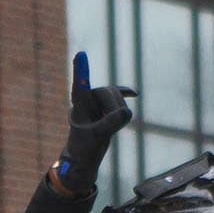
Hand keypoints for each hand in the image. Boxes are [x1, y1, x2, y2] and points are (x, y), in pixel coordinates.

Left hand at [53, 52, 133, 196]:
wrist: (84, 158)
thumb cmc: (84, 149)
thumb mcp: (97, 137)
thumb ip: (109, 124)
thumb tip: (126, 112)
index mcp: (79, 105)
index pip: (80, 85)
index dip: (81, 71)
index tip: (80, 55)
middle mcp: (87, 99)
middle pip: (108, 93)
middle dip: (114, 109)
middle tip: (110, 127)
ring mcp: (97, 103)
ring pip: (117, 97)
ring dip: (120, 111)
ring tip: (112, 127)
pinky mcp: (107, 108)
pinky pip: (118, 95)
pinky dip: (125, 94)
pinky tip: (134, 94)